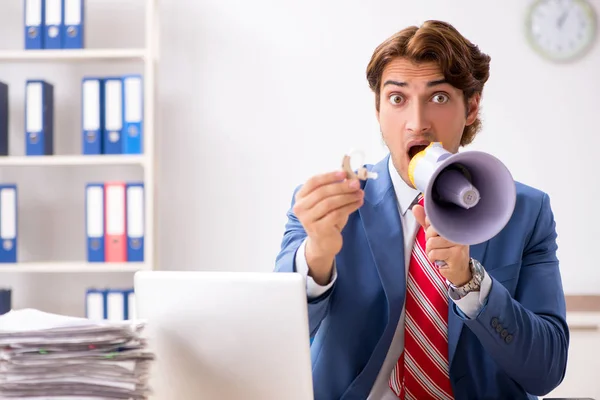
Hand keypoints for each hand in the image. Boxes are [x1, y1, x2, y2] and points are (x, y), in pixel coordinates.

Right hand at [293, 170, 363, 284]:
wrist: (323, 243)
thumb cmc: (326, 218)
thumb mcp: (327, 201)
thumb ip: (334, 189)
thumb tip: (350, 176)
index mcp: (300, 197)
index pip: (313, 182)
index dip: (329, 176)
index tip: (344, 173)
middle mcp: (300, 208)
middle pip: (322, 192)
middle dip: (342, 186)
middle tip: (356, 184)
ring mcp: (307, 219)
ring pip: (330, 203)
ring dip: (347, 197)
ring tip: (359, 194)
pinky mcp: (318, 229)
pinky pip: (336, 214)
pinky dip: (349, 207)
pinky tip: (358, 203)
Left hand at [412, 204, 471, 285]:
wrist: (460, 270)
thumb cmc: (447, 250)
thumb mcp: (436, 235)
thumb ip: (426, 222)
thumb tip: (415, 208)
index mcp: (454, 223)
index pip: (434, 219)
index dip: (429, 228)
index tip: (436, 235)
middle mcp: (459, 231)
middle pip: (431, 231)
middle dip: (429, 240)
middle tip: (437, 246)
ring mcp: (459, 243)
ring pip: (431, 243)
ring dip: (430, 251)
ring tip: (439, 253)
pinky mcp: (456, 255)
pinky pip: (434, 253)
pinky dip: (432, 258)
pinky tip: (440, 259)